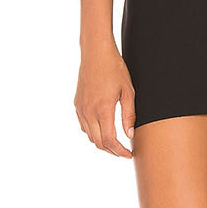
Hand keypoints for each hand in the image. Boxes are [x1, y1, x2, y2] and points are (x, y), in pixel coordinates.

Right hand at [74, 41, 135, 156]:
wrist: (95, 53)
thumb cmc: (114, 68)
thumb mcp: (128, 91)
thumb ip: (129, 115)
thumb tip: (129, 135)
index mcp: (103, 109)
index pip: (110, 140)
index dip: (119, 151)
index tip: (128, 154)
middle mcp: (89, 111)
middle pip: (99, 142)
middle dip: (112, 150)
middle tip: (124, 152)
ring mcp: (81, 108)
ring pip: (90, 136)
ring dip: (102, 143)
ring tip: (115, 142)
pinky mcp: (77, 104)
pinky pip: (83, 126)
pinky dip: (93, 133)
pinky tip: (103, 130)